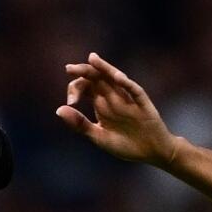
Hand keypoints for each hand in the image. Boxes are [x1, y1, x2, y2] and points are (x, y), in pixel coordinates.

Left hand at [56, 53, 180, 166]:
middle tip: (69, 69)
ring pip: (115, 78)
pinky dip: (127, 84)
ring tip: (92, 58)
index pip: (85, 86)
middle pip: (97, 78)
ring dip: (104, 68)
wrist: (153, 153)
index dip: (75, 89)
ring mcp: (128, 99)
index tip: (71, 102)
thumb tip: (59, 109)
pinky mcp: (143, 104)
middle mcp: (113, 97)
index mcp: (101, 104)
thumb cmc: (126, 145)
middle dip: (83, 71)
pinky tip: (117, 77)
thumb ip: (80, 124)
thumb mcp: (99, 137)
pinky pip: (135, 91)